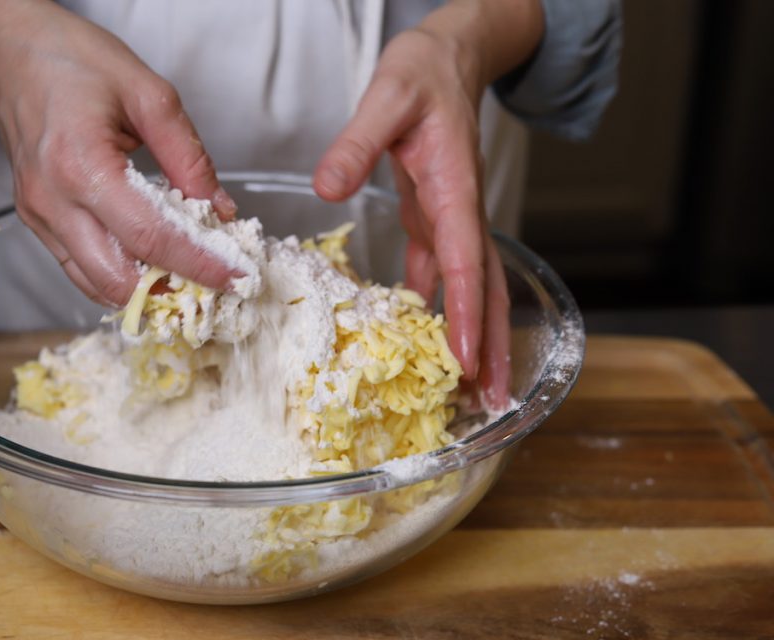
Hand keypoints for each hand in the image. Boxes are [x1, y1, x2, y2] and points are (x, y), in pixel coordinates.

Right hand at [0, 0, 238, 305]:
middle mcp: (53, 200)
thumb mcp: (149, 94)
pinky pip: (80, 269)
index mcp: (81, 163)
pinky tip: (150, 264)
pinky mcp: (36, 222)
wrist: (13, 54)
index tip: (235, 277)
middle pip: (118, 278)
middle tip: (214, 283)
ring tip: (186, 277)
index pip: (148, 236)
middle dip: (171, 290)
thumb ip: (189, 157)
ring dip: (144, 291)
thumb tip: (219, 210)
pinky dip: (119, 277)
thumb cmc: (74, 62)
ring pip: (96, 284)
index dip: (198, 264)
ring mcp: (39, 216)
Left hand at [313, 0, 542, 408]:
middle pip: (484, 288)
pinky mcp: (435, 216)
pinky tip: (428, 337)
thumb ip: (357, 142)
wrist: (447, 57)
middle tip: (492, 402)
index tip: (465, 359)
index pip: (463, 259)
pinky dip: (441, 306)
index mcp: (454, 187)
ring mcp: (451, 217)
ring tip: (474, 390)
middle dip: (490, 346)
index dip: (465, 312)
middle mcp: (461, 210)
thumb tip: (327, 188)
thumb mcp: (385, 97)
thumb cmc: (421, 73)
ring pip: (471, 286)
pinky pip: (444, 270)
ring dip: (475, 336)